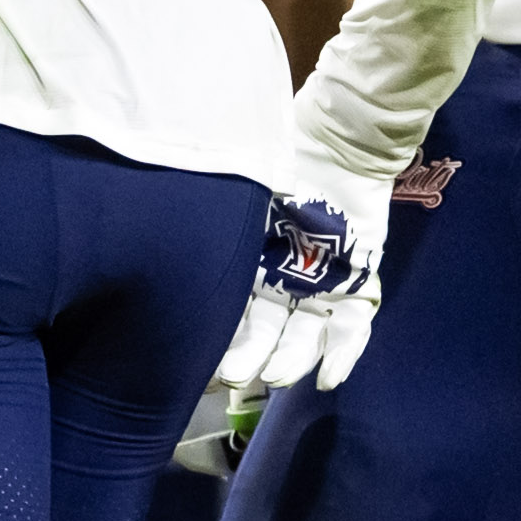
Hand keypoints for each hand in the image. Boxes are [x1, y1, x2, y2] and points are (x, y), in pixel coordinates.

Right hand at [214, 162, 399, 396]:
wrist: (338, 141)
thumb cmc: (279, 156)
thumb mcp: (237, 191)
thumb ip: (210, 219)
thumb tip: (163, 238)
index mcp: (250, 265)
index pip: (232, 317)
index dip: (218, 344)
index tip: (202, 366)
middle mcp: (282, 283)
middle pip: (265, 334)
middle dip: (249, 359)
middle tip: (235, 375)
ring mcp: (321, 286)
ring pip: (304, 338)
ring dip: (289, 361)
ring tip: (274, 376)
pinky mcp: (357, 283)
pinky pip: (351, 328)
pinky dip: (341, 355)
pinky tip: (327, 379)